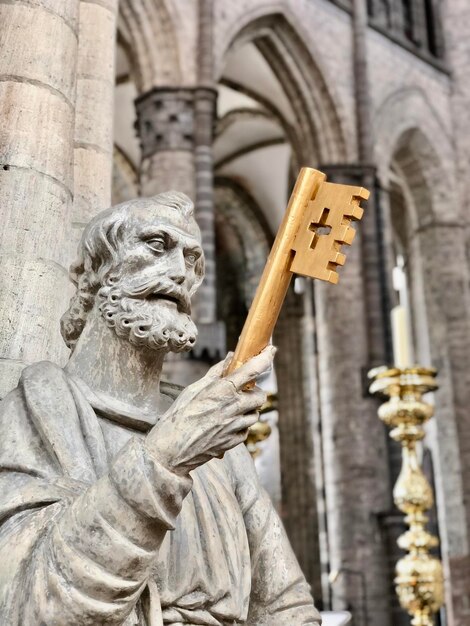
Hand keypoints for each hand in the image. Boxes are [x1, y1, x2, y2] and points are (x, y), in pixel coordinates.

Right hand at [146, 345, 275, 474]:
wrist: (170, 450)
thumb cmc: (178, 417)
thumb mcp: (193, 390)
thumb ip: (215, 374)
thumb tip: (230, 358)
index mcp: (222, 391)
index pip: (252, 370)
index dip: (265, 358)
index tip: (271, 350)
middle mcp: (232, 408)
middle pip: (260, 395)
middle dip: (254, 391)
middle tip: (242, 391)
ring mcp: (234, 427)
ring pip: (256, 414)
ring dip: (249, 409)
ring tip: (231, 409)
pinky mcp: (234, 442)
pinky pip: (247, 430)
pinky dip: (241, 425)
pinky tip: (226, 424)